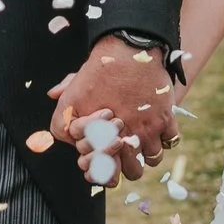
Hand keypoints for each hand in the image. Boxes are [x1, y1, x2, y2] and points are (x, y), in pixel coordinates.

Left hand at [50, 35, 178, 182]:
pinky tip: (159, 127)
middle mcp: (125, 139)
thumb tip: (53, 101)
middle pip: (133, 172)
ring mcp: (147, 131)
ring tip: (144, 140)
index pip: (106, 173)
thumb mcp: (73, 90)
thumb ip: (64, 109)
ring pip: (154, 159)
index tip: (112, 160)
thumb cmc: (99, 70)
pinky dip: (166, 137)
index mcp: (101, 138)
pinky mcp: (166, 119)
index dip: (109, 171)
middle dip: (131, 165)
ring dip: (149, 152)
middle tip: (129, 152)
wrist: (129, 50)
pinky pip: (170, 142)